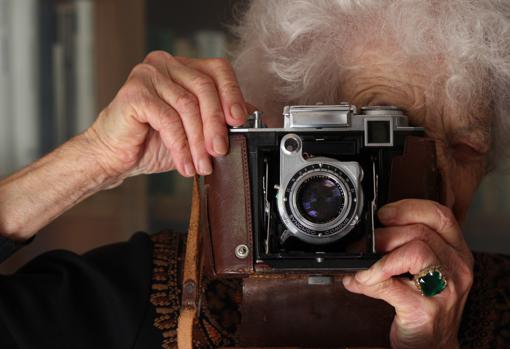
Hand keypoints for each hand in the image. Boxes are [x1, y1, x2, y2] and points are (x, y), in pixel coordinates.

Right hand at [86, 51, 247, 180]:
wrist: (115, 156)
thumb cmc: (153, 141)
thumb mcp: (196, 130)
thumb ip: (219, 119)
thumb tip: (252, 117)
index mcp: (183, 68)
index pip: (218, 70)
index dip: (232, 94)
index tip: (239, 120)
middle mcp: (166, 64)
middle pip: (205, 88)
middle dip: (216, 124)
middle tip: (220, 151)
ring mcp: (148, 74)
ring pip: (188, 106)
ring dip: (199, 141)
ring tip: (202, 164)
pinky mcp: (134, 92)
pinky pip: (168, 119)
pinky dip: (180, 145)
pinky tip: (184, 163)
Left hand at [342, 199, 473, 348]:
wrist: (433, 346)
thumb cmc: (425, 304)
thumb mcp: (424, 270)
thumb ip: (404, 248)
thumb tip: (364, 237)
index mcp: (457, 252)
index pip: (439, 215)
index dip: (408, 208)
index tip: (384, 214)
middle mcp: (457, 268)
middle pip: (419, 232)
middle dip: (384, 234)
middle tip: (365, 245)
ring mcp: (445, 289)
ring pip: (414, 250)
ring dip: (378, 255)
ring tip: (364, 266)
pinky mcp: (425, 310)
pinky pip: (391, 284)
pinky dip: (369, 279)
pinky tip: (359, 281)